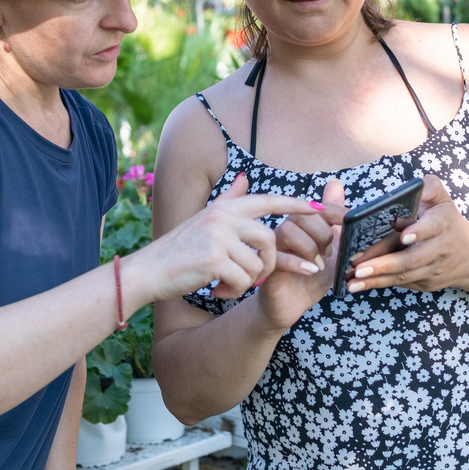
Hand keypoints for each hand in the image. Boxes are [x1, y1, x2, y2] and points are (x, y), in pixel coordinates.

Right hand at [129, 174, 321, 303]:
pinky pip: (244, 281)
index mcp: (224, 207)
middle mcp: (223, 217)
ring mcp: (218, 237)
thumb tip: (245, 178)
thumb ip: (228, 200)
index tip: (320, 209)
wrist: (148, 271)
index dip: (296, 205)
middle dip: (270, 264)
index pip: (268, 201)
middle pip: (270, 239)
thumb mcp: (203, 219)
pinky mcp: (214, 259)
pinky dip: (234, 291)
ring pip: (258, 265)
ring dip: (247, 282)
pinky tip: (217, 290)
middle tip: (256, 278)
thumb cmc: (178, 249)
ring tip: (226, 284)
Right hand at [255, 178, 346, 331]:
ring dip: (309, 247)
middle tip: (329, 252)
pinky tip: (311, 271)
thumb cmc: (308, 275)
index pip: (315, 207)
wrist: (291, 305)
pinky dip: (298, 263)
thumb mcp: (330, 247)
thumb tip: (335, 183)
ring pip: (287, 231)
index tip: (346, 225)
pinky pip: (278, 257)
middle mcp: (283, 230)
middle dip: (321, 233)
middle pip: (300, 215)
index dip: (333, 212)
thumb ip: (334, 219)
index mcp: (298, 223)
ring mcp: (273, 248)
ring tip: (319, 264)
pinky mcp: (267, 267)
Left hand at [344, 175, 468, 294]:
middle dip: (384, 264)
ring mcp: (432, 270)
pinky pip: (401, 284)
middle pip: (412, 259)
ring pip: (404, 276)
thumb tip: (414, 185)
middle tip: (359, 266)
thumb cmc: (448, 221)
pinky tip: (359, 284)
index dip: (418, 232)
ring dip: (377, 279)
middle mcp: (439, 249)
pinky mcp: (425, 283)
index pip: (431, 228)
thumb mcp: (443, 199)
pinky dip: (379, 284)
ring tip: (353, 280)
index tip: (403, 235)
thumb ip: (429, 187)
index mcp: (443, 224)